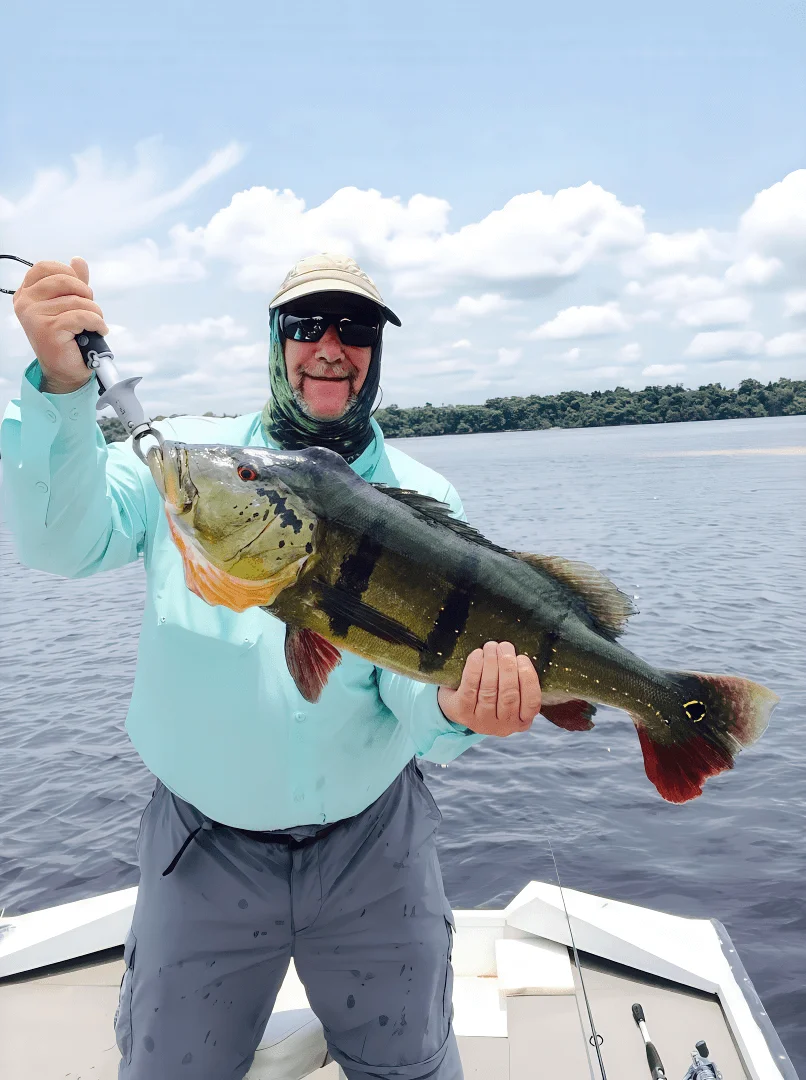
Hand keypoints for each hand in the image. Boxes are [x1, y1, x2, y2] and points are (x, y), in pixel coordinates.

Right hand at [13, 257, 107, 393]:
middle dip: (85, 292)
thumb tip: (78, 260)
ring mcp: (35, 316)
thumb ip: (73, 282)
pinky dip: (97, 323)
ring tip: (95, 324)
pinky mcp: (49, 329)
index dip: (68, 273)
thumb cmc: (67, 337)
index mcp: (26, 294)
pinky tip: (99, 330)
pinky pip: (82, 316)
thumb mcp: (69, 305)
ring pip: (76, 300)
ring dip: (95, 312)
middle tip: (92, 308)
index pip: (45, 267)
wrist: (65, 369)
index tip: (80, 290)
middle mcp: (26, 303)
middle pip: (63, 280)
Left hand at [437, 641, 540, 735]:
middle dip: (508, 666)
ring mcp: (481, 722)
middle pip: (509, 695)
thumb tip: (519, 657)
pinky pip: (470, 688)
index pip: (531, 702)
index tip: (522, 658)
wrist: (460, 705)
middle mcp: (503, 726)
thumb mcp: (513, 695)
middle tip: (505, 646)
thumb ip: (520, 681)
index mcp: (521, 721)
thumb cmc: (493, 694)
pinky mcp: (462, 713)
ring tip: (491, 646)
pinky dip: (475, 668)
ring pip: (489, 690)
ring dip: (491, 664)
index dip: (528, 678)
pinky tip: (478, 654)